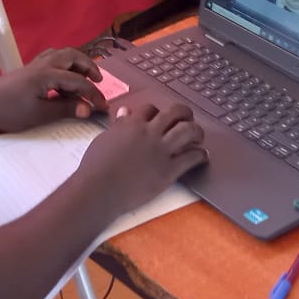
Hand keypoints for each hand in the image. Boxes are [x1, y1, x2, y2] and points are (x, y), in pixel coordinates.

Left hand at [0, 47, 107, 132]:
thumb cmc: (8, 109)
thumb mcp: (39, 114)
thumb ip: (64, 110)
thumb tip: (87, 109)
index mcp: (48, 74)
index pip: (78, 81)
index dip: (93, 94)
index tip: (103, 106)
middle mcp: (44, 64)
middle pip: (73, 56)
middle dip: (88, 66)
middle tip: (98, 81)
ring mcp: (35, 65)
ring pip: (62, 54)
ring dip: (77, 62)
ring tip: (84, 76)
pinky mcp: (28, 69)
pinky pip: (52, 58)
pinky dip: (64, 63)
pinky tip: (63, 76)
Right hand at [77, 102, 207, 215]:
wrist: (99, 189)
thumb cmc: (96, 166)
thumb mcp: (104, 139)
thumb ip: (118, 126)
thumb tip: (124, 114)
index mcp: (132, 124)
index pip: (150, 109)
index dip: (157, 112)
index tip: (161, 117)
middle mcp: (150, 133)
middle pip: (174, 113)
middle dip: (184, 113)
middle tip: (187, 118)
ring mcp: (160, 151)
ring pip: (188, 130)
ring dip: (196, 131)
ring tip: (198, 135)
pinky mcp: (168, 170)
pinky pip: (190, 158)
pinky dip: (200, 155)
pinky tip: (202, 155)